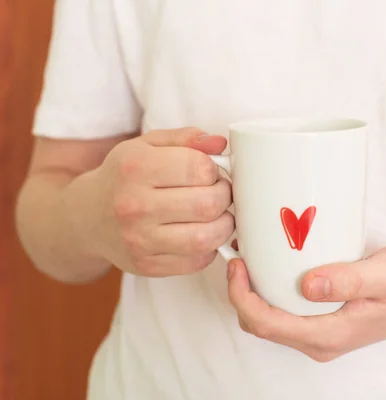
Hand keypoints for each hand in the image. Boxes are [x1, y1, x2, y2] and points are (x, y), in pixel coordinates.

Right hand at [67, 127, 233, 276]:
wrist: (87, 217)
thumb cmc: (125, 176)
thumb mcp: (147, 146)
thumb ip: (186, 138)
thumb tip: (219, 143)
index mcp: (135, 167)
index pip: (198, 168)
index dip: (214, 169)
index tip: (209, 172)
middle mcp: (133, 206)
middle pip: (207, 204)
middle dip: (224, 196)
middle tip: (219, 193)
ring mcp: (139, 240)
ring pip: (206, 237)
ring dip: (224, 225)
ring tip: (217, 215)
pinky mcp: (146, 266)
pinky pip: (197, 261)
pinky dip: (209, 248)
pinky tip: (200, 233)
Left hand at [227, 246, 385, 361]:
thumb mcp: (385, 274)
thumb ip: (348, 280)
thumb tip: (308, 285)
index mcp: (330, 335)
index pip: (269, 325)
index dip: (242, 297)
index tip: (238, 265)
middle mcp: (322, 342)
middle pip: (263, 326)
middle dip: (241, 296)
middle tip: (240, 258)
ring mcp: (323, 335)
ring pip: (273, 323)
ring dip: (254, 295)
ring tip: (252, 260)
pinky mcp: (326, 324)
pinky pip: (287, 315)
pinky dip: (271, 295)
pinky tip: (274, 270)